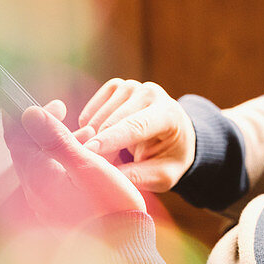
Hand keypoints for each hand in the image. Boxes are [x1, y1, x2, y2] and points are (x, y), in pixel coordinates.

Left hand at [3, 100, 146, 225]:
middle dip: (44, 127)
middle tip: (63, 112)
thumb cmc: (109, 207)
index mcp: (38, 176)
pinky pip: (52, 179)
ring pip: (41, 163)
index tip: (46, 103)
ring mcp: (45, 203)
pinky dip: (64, 162)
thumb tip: (30, 114)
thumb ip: (56, 138)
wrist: (121, 249)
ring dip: (57, 143)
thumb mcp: (86, 164)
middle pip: (27, 149)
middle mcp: (35, 190)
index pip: (16, 137)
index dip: (26, 114)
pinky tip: (85, 160)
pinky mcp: (57, 212)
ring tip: (85, 134)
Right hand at [77, 79, 195, 192]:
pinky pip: (91, 111)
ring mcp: (132, 86)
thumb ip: (139, 176)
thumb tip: (108, 177)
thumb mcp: (163, 175)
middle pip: (112, 121)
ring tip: (110, 157)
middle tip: (100, 171)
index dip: (111, 138)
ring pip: (98, 117)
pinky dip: (89, 129)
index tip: (88, 150)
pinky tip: (101, 139)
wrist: (175, 134)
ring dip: (94, 140)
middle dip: (99, 148)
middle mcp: (150, 93)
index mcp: (168, 114)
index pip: (136, 126)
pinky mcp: (116, 86)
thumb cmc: (169, 157)